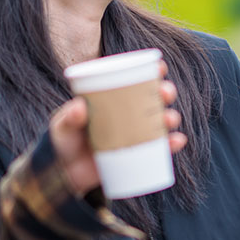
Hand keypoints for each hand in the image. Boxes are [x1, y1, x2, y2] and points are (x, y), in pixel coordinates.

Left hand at [51, 64, 186, 196]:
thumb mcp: (61, 127)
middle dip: (164, 92)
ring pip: (159, 122)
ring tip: (169, 119)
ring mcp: (133, 134)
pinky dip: (171, 145)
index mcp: (112, 99)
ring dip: (170, 117)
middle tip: (165, 93)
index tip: (160, 66)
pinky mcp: (137, 154)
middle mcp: (127, 114)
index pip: (133, 80)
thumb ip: (68, 118)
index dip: (150, 71)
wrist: (65, 174)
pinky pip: (160, 148)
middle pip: (151, 98)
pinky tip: (178, 141)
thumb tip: (79, 107)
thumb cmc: (63, 142)